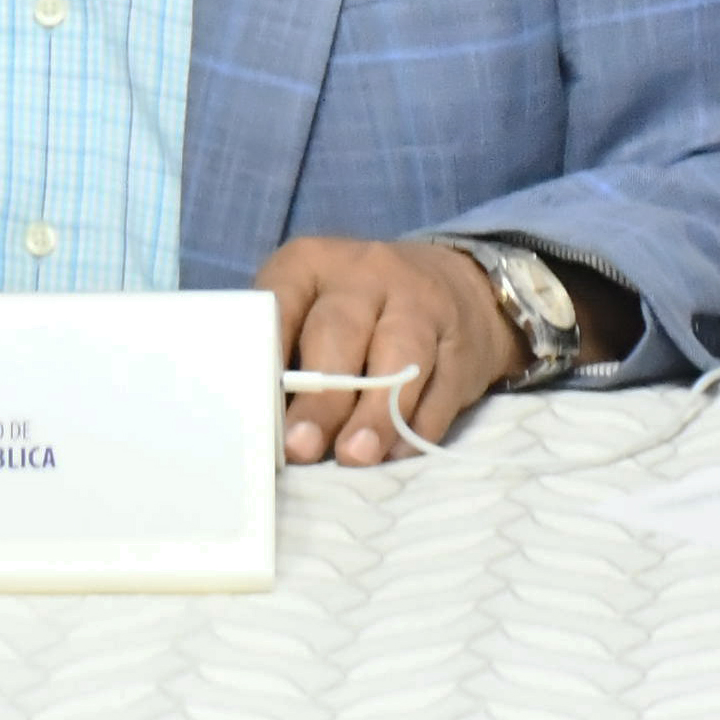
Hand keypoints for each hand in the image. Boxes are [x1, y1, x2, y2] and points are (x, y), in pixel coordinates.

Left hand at [258, 236, 525, 465]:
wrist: (460, 286)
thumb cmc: (359, 311)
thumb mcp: (312, 307)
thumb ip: (284, 352)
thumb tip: (257, 423)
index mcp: (311, 263)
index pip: (280, 301)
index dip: (266, 355)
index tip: (256, 406)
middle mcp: (366, 274)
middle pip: (340, 332)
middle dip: (321, 396)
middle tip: (302, 447)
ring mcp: (421, 304)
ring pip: (399, 356)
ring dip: (375, 413)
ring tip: (355, 456)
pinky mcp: (463, 345)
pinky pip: (442, 387)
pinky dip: (418, 426)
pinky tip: (397, 453)